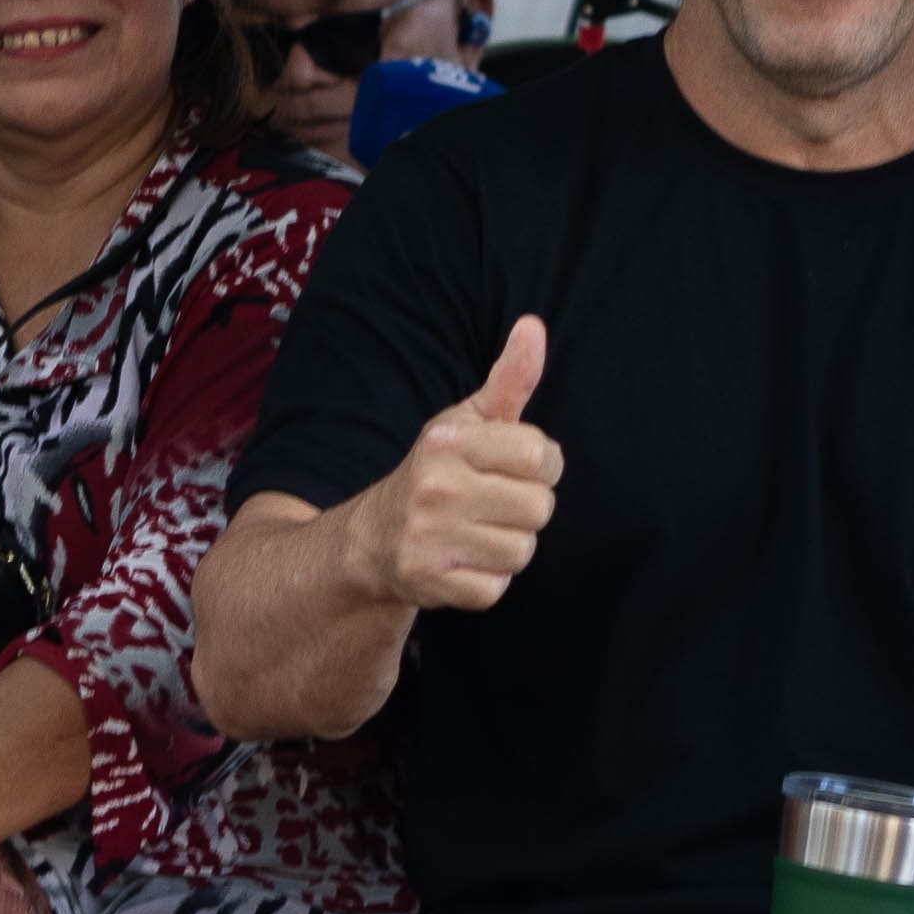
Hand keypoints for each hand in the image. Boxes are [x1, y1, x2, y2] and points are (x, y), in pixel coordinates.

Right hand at [345, 316, 560, 612]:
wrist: (373, 539)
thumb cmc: (437, 472)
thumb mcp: (467, 421)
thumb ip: (508, 379)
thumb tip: (534, 326)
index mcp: (449, 442)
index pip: (539, 453)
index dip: (539, 465)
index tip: (515, 467)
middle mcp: (436, 488)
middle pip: (540, 508)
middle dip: (524, 509)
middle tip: (491, 504)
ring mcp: (430, 538)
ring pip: (522, 551)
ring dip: (507, 546)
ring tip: (476, 533)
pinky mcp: (430, 583)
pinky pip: (497, 587)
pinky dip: (486, 580)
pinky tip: (462, 561)